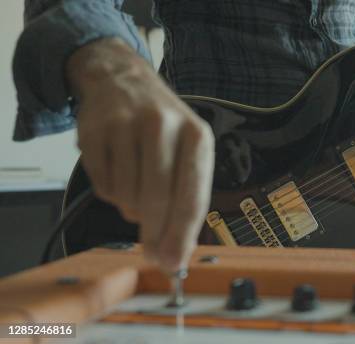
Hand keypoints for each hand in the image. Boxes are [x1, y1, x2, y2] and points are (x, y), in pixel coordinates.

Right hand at [67, 39, 214, 271]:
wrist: (123, 80)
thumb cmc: (164, 127)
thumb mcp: (189, 151)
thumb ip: (188, 198)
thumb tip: (177, 252)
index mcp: (197, 136)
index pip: (192, 197)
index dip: (181, 237)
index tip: (173, 264)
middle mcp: (164, 126)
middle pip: (157, 201)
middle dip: (154, 234)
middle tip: (152, 252)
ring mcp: (126, 125)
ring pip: (127, 196)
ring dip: (131, 209)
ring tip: (137, 190)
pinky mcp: (94, 130)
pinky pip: (101, 185)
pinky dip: (110, 193)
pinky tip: (118, 173)